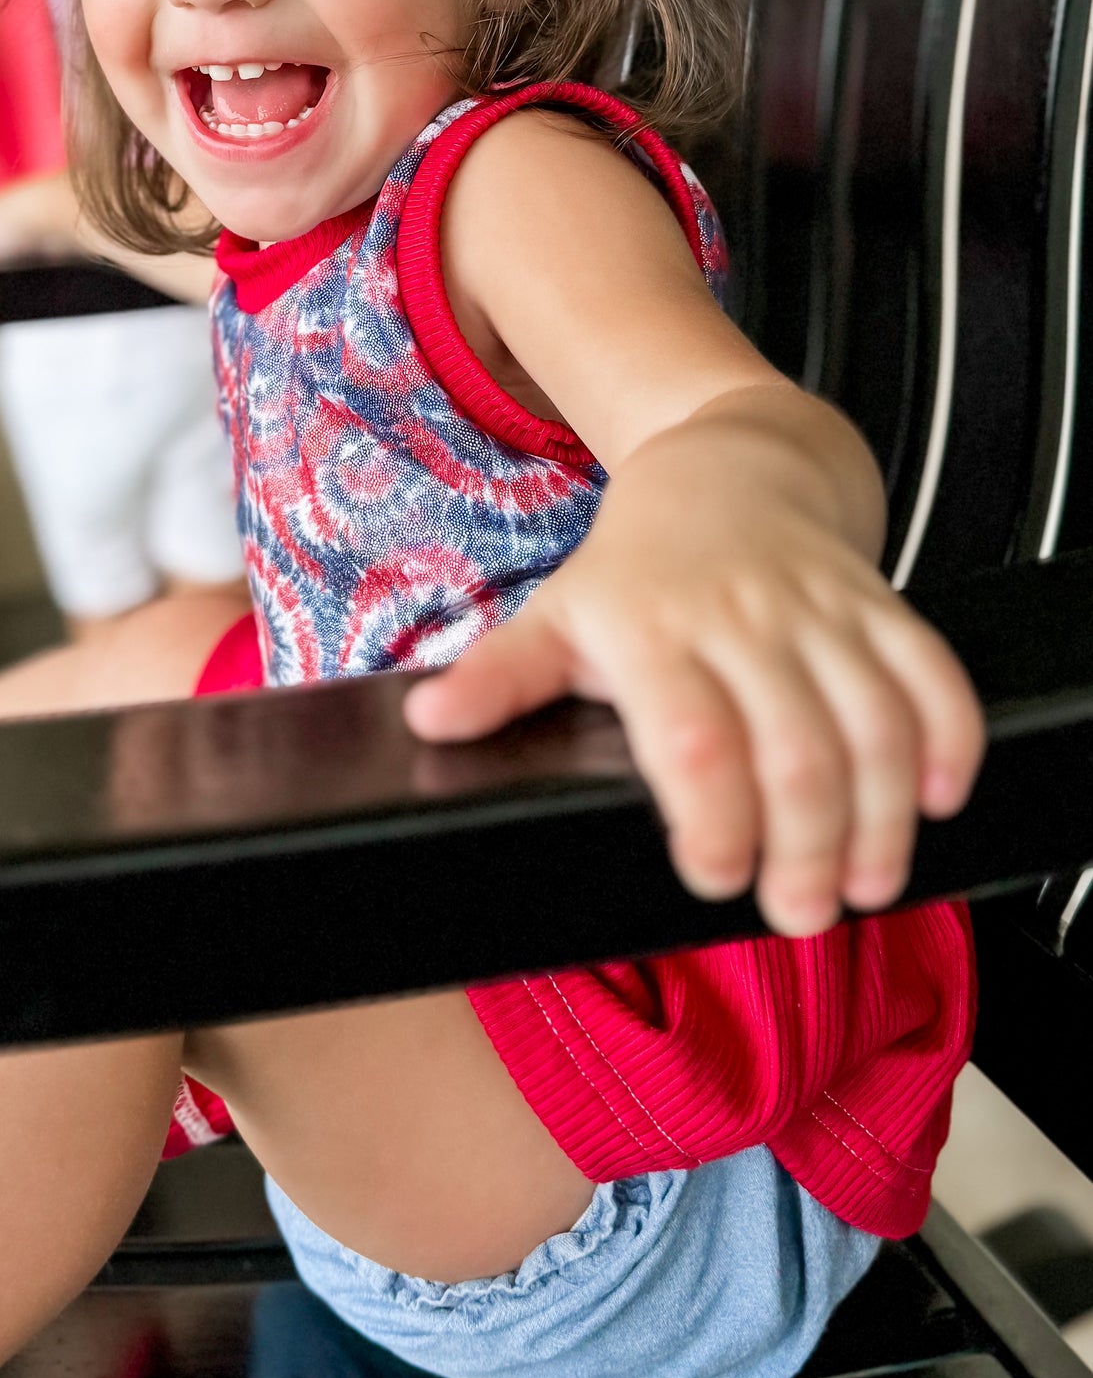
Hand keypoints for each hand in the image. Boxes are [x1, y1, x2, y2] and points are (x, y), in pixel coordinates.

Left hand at [407, 402, 984, 939]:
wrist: (729, 463)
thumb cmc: (639, 566)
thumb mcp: (558, 613)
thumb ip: (501, 679)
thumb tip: (430, 722)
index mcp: (653, 630)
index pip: (691, 738)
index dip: (713, 818)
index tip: (714, 877)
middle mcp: (742, 619)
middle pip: (793, 748)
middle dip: (807, 846)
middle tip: (802, 915)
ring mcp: (820, 611)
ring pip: (873, 721)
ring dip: (882, 814)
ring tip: (869, 885)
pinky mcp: (881, 605)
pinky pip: (931, 673)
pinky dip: (948, 739)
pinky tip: (941, 799)